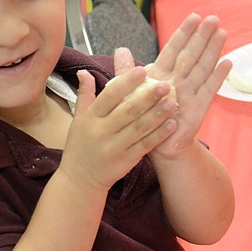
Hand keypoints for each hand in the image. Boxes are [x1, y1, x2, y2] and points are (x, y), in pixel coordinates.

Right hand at [60, 67, 177, 193]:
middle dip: (148, 96)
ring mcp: (115, 148)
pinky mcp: (126, 161)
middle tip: (165, 84)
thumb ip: (84, 94)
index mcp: (90, 118)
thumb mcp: (78, 119)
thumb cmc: (79, 146)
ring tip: (173, 101)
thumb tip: (84, 71)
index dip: (126, 83)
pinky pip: (145, 145)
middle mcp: (102, 132)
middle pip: (128, 111)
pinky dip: (159, 135)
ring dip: (158, 114)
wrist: (80, 179)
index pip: (109, 96)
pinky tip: (172, 124)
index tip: (142, 70)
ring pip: (139, 128)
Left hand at [116, 13, 230, 157]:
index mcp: (161, 74)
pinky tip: (227, 63)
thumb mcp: (129, 93)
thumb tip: (121, 49)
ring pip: (203, 67)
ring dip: (213, 51)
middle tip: (214, 18)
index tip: (194, 16)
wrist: (154, 144)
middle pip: (191, 54)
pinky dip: (218, 77)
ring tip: (223, 33)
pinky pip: (209, 90)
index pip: (174, 49)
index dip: (184, 33)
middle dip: (202, 36)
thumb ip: (126, 71)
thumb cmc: (142, 117)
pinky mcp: (198, 108)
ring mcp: (190, 93)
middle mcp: (178, 81)